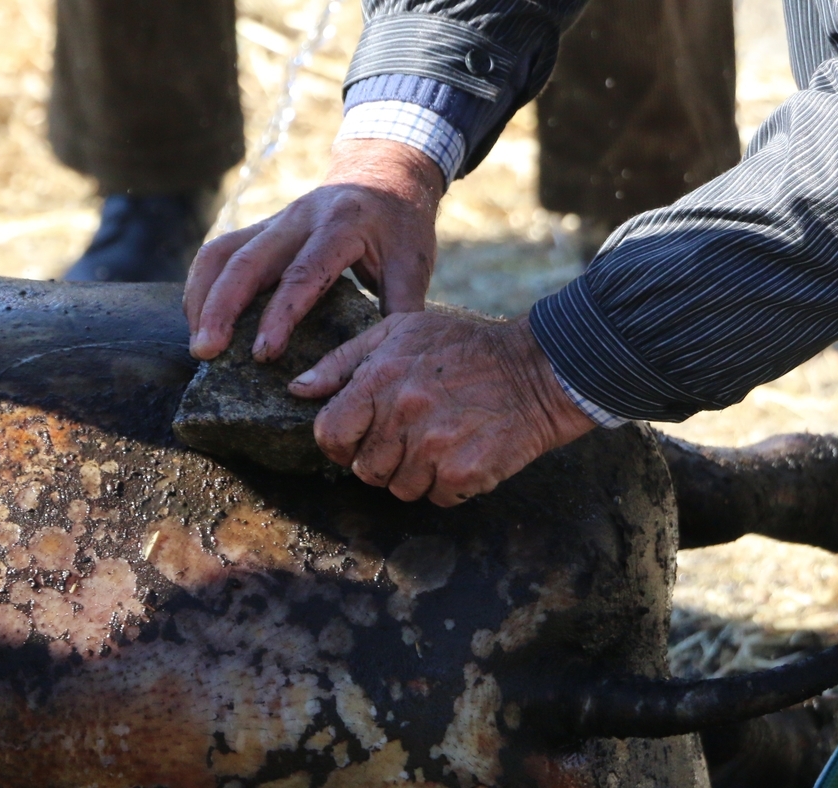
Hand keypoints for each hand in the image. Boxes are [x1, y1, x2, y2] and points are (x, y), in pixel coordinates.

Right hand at [184, 139, 443, 361]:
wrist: (383, 175)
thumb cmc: (400, 226)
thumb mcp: (414, 263)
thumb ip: (403, 307)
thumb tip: (389, 361)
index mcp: (342, 226)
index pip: (303, 273)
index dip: (280, 314)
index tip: (264, 352)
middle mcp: (300, 219)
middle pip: (247, 260)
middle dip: (221, 308)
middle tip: (207, 352)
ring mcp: (274, 221)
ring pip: (222, 253)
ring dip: (202, 297)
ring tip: (198, 343)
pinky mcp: (260, 230)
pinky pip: (219, 252)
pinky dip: (202, 285)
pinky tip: (199, 319)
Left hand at [288, 312, 596, 505]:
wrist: (538, 371)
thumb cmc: (464, 347)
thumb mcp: (399, 332)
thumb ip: (343, 361)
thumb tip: (299, 389)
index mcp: (380, 378)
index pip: (330, 434)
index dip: (339, 443)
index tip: (358, 439)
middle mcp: (403, 415)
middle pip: (364, 469)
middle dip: (382, 458)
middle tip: (411, 435)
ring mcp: (434, 448)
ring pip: (399, 489)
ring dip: (415, 474)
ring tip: (441, 441)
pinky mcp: (464, 473)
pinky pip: (436, 498)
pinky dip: (447, 485)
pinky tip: (463, 453)